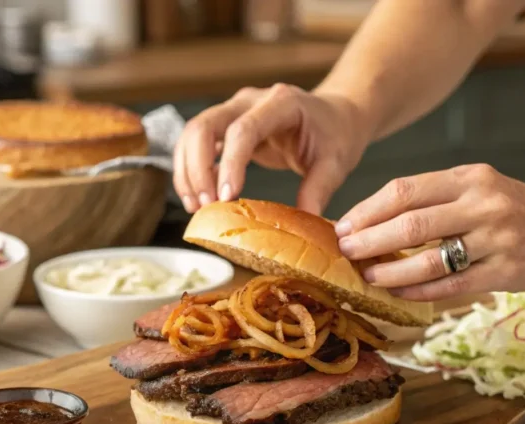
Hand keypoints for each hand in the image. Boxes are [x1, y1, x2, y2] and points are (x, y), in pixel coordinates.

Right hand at [173, 83, 370, 214]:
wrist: (336, 115)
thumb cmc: (336, 135)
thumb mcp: (336, 162)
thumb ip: (319, 189)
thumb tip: (303, 220)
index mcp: (281, 103)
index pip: (243, 130)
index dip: (230, 163)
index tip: (226, 198)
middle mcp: (250, 100)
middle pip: (204, 126)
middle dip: (197, 168)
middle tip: (205, 206)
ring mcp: (235, 110)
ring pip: (193, 133)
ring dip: (188, 171)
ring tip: (196, 206)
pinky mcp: (227, 125)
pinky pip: (198, 143)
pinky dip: (192, 170)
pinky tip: (199, 198)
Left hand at [334, 164, 524, 300]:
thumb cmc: (519, 209)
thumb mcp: (481, 188)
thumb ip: (436, 198)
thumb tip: (375, 220)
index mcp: (471, 177)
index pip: (405, 190)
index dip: (367, 210)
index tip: (343, 225)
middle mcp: (484, 204)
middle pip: (411, 224)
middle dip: (369, 240)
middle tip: (345, 251)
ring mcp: (496, 240)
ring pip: (428, 259)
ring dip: (389, 269)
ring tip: (367, 275)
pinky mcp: (506, 272)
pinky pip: (450, 284)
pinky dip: (418, 289)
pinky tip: (397, 291)